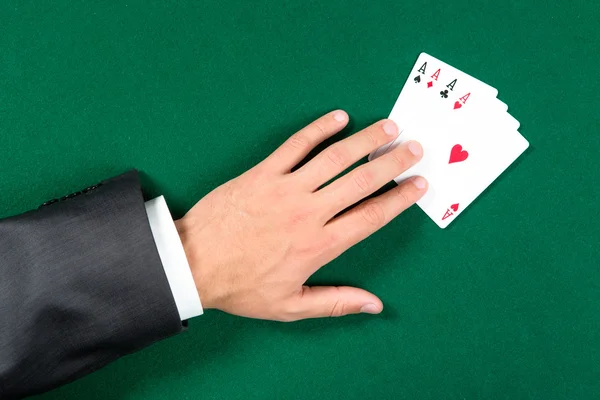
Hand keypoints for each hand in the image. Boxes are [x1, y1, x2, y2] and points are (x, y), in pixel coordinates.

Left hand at [175, 110, 426, 320]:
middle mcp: (309, 212)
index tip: (419, 184)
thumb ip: (335, 302)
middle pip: (361, 180)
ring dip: (366, 140)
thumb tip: (375, 305)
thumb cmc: (241, 287)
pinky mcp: (263, 173)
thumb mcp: (290, 306)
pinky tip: (337, 118)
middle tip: (415, 148)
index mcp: (320, 245)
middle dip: (393, 162)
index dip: (399, 199)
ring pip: (335, 157)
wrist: (193, 263)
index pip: (371, 216)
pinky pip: (295, 145)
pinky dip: (318, 129)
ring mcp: (286, 188)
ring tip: (389, 127)